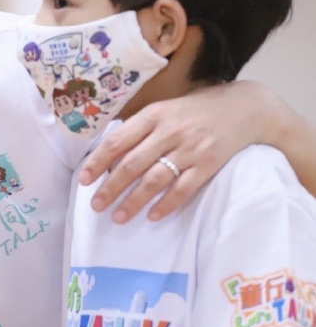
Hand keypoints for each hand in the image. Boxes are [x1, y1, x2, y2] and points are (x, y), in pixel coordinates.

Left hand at [79, 81, 270, 222]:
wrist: (242, 109)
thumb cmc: (194, 111)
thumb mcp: (165, 110)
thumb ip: (140, 129)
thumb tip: (109, 156)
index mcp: (153, 115)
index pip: (118, 140)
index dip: (98, 161)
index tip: (84, 180)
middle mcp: (169, 131)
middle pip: (132, 164)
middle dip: (110, 188)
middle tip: (96, 206)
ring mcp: (190, 149)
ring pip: (155, 179)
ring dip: (134, 201)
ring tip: (118, 217)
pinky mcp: (208, 164)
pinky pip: (183, 189)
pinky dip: (167, 204)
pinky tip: (153, 216)